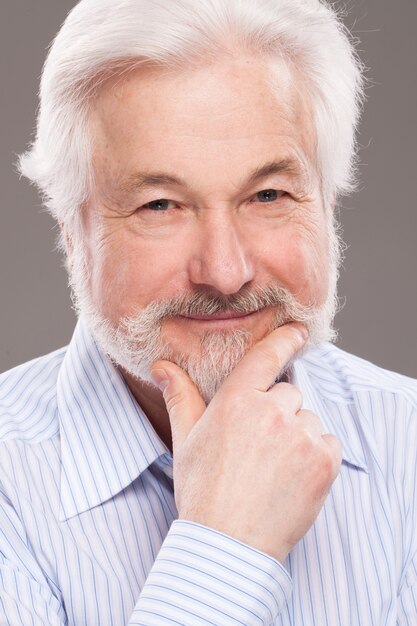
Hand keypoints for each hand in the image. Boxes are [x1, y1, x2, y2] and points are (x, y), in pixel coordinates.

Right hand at [151, 323, 341, 562]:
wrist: (228, 544)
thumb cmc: (203, 491)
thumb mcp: (186, 440)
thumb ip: (181, 396)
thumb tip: (162, 366)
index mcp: (236, 401)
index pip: (266, 357)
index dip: (283, 340)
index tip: (297, 330)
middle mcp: (272, 411)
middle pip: (287, 395)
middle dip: (278, 413)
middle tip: (258, 448)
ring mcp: (301, 435)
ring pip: (308, 420)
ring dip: (298, 435)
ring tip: (274, 468)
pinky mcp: (324, 461)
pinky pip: (328, 442)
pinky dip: (317, 455)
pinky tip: (293, 477)